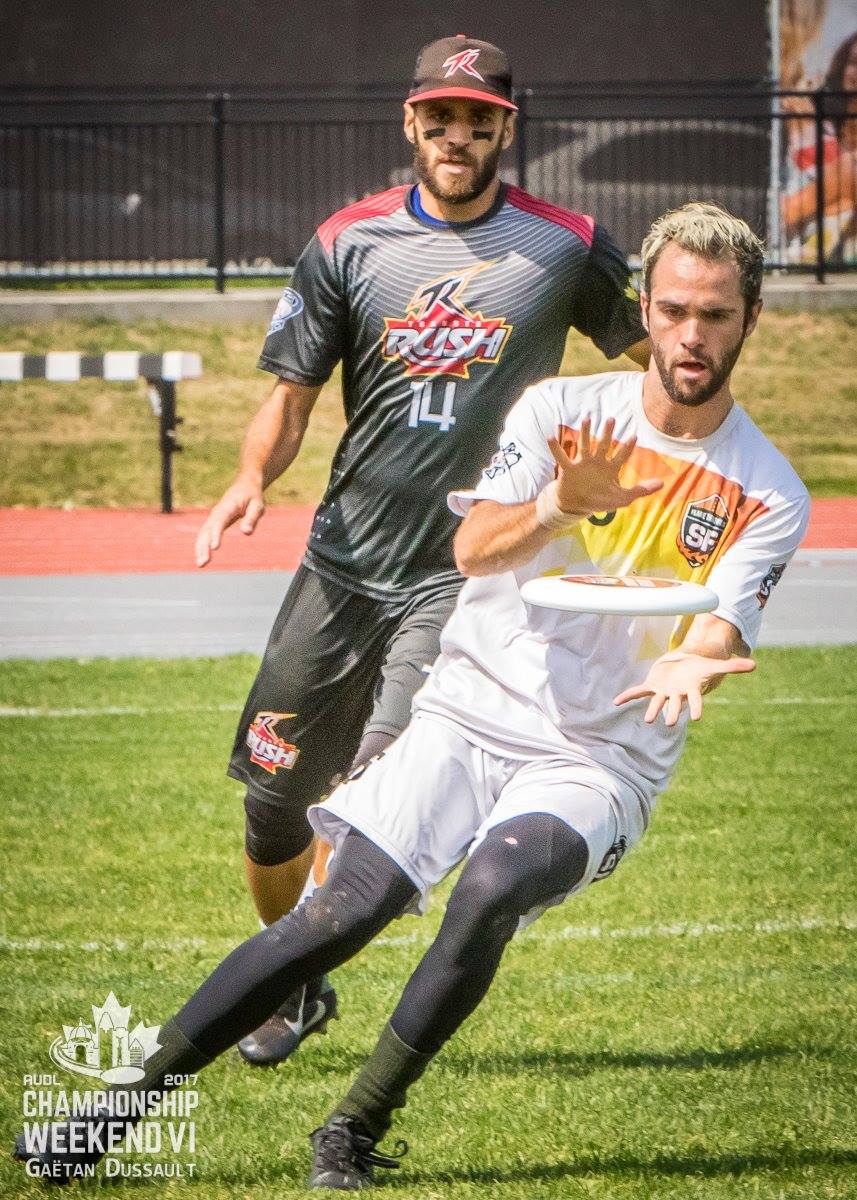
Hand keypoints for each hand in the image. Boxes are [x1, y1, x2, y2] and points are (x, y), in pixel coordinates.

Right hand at [194, 478, 264, 566]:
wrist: (245, 485)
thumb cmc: (253, 496)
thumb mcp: (258, 505)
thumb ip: (252, 518)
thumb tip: (246, 533)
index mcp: (228, 507)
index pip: (220, 522)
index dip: (216, 535)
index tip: (214, 548)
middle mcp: (217, 512)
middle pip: (207, 530)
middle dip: (203, 547)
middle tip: (203, 562)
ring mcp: (214, 517)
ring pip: (203, 534)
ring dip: (200, 549)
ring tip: (201, 565)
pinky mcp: (214, 522)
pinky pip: (205, 534)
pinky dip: (202, 545)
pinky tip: (202, 558)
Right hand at [548, 417, 661, 518]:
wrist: (576, 505)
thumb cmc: (599, 500)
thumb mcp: (622, 498)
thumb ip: (641, 490)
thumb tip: (663, 483)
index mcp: (610, 468)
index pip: (621, 455)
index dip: (628, 448)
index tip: (634, 436)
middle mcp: (597, 462)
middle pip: (603, 444)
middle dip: (607, 433)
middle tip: (611, 419)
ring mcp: (582, 464)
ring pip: (584, 444)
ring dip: (585, 432)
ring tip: (587, 417)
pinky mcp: (568, 469)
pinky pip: (561, 456)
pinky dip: (555, 447)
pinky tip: (549, 436)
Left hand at [613, 650, 754, 726]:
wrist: (683, 666)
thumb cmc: (698, 669)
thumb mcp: (714, 666)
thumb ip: (733, 667)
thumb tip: (755, 665)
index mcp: (691, 690)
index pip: (695, 700)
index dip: (696, 707)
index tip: (697, 718)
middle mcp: (676, 694)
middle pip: (674, 704)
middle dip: (671, 712)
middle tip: (667, 723)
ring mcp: (663, 691)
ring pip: (656, 702)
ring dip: (652, 710)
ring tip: (649, 720)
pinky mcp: (651, 686)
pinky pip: (637, 692)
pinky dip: (627, 696)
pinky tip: (616, 702)